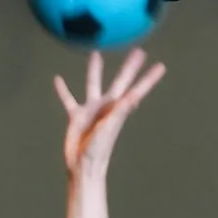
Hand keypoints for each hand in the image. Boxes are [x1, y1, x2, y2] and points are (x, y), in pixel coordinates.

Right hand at [55, 49, 165, 178]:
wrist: (83, 166)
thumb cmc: (98, 150)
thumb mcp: (109, 129)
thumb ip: (120, 112)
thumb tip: (132, 96)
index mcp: (118, 108)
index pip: (137, 90)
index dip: (149, 79)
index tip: (160, 66)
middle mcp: (107, 105)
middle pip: (120, 81)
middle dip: (130, 67)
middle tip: (139, 51)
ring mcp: (91, 110)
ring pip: (93, 84)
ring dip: (95, 70)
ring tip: (95, 53)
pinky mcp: (76, 116)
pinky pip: (69, 99)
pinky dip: (63, 90)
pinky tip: (57, 80)